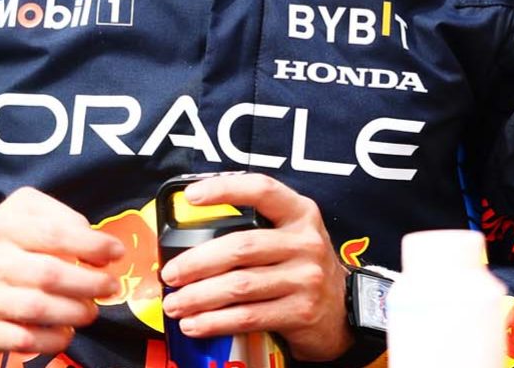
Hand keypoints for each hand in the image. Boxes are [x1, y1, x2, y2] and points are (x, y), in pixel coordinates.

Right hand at [0, 186, 124, 355]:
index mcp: (7, 226)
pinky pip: (25, 339)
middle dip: (90, 283)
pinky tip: (65, 332)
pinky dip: (53, 339)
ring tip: (90, 311)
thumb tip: (94, 240)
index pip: (56, 233)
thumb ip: (56, 218)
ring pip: (40, 308)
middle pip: (52, 274)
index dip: (92, 244)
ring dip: (76, 312)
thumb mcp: (15, 215)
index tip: (115, 253)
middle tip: (108, 287)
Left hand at [157, 173, 352, 361]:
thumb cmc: (302, 268)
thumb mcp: (291, 237)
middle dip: (197, 262)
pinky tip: (195, 324)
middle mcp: (306, 242)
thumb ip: (255, 229)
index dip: (225, 189)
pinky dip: (215, 322)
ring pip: (240, 286)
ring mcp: (306, 278)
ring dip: (199, 297)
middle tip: (170, 274)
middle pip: (241, 247)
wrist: (343, 310)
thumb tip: (191, 238)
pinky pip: (248, 316)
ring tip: (176, 304)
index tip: (191, 196)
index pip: (262, 190)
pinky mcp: (301, 312)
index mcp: (300, 213)